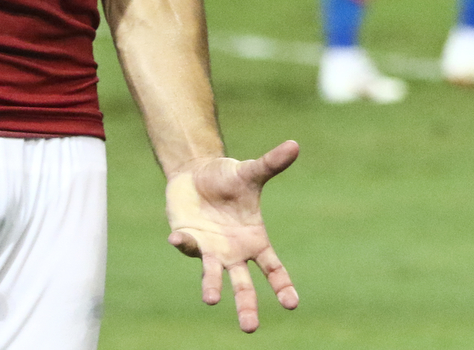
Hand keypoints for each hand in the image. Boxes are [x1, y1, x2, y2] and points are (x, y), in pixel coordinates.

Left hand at [166, 141, 299, 333]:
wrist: (196, 172)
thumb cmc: (228, 177)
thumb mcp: (250, 171)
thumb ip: (271, 163)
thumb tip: (294, 144)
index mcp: (255, 241)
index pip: (273, 269)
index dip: (282, 286)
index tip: (291, 303)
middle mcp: (234, 253)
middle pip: (244, 286)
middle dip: (247, 307)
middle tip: (249, 328)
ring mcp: (211, 250)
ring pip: (214, 276)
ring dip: (211, 287)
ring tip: (210, 299)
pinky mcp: (189, 240)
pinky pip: (188, 246)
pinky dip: (185, 244)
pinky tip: (179, 238)